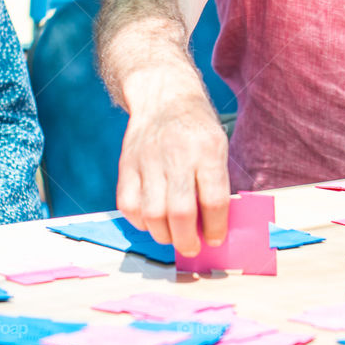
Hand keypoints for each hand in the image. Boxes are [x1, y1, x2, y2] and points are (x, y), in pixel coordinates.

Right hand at [116, 75, 229, 256]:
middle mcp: (177, 154)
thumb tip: (213, 228)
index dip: (215, 227)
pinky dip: (139, 222)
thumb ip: (216, 184)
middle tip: (190, 247)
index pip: (214, 200)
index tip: (214, 239)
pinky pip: (128, 204)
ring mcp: (148, 159)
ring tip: (172, 236)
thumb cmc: (196, 129)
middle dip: (187, 240)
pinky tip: (150, 221)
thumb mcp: (217, 147)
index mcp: (207, 150)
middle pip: (180, 211)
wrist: (163, 96)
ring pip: (152, 213)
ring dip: (163, 235)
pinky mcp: (127, 164)